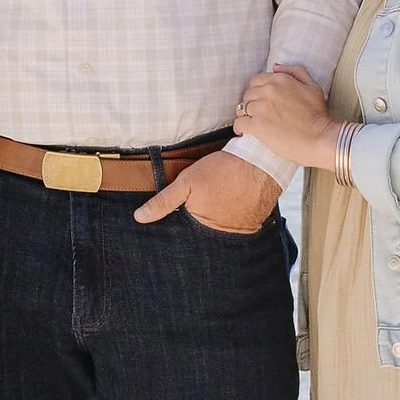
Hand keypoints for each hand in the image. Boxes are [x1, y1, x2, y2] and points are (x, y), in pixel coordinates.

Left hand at [133, 149, 279, 231]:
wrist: (261, 162)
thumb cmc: (222, 170)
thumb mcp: (187, 182)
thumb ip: (163, 201)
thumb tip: (139, 218)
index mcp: (200, 226)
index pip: (183, 236)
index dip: (178, 230)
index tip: (178, 222)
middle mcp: (218, 235)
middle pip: (201, 237)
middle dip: (196, 231)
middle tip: (200, 214)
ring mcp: (236, 233)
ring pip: (218, 234)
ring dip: (215, 226)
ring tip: (217, 209)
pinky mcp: (251, 227)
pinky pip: (236, 230)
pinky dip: (231, 222)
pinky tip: (230, 209)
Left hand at [233, 64, 338, 169]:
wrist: (319, 139)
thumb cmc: (318, 115)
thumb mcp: (313, 86)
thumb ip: (295, 72)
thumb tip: (276, 67)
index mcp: (280, 80)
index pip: (256, 81)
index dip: (258, 91)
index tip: (262, 101)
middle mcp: (269, 91)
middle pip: (248, 94)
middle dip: (252, 103)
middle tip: (259, 113)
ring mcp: (262, 108)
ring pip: (241, 108)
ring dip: (246, 115)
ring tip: (253, 123)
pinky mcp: (257, 126)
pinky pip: (239, 123)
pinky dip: (240, 128)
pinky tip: (244, 132)